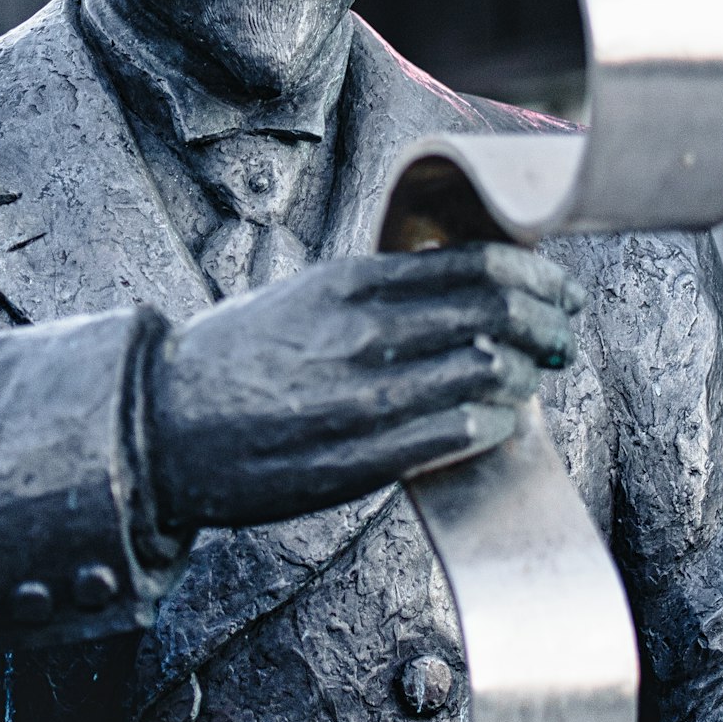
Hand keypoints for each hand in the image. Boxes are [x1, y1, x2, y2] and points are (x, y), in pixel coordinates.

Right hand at [148, 242, 583, 528]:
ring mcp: (365, 395)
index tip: (560, 290)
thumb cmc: (236, 358)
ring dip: (524, 376)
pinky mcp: (362, 457)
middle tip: (560, 338)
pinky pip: (457, 432)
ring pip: (489, 370)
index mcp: (351, 282)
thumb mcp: (304, 296)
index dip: (538, 276)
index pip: (478, 264)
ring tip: (525, 383)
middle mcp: (365, 331)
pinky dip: (494, 423)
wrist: (162, 424)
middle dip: (548, 324)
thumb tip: (455, 285)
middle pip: (499, 311)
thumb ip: (376, 290)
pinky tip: (497, 423)